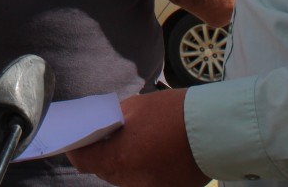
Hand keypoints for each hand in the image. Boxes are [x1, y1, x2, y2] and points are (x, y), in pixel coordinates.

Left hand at [67, 90, 208, 186]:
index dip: (74, 148)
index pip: (82, 160)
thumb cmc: (172, 112)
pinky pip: (143, 181)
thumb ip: (111, 121)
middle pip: (102, 170)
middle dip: (99, 153)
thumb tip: (100, 129)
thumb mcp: (134, 107)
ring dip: (121, 162)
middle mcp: (130, 181)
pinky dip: (141, 168)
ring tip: (128, 142)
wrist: (214, 129)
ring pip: (122, 177)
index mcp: (118, 158)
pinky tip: (149, 152)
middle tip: (101, 137)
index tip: (73, 139)